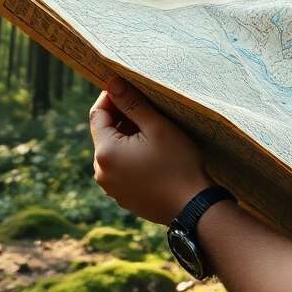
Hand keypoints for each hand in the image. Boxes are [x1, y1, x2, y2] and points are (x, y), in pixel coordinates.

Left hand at [89, 75, 211, 224]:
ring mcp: (111, 188)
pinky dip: (131, 156)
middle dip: (122, 118)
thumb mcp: (157, 126)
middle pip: (104, 133)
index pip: (97, 114)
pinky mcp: (123, 197)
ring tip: (154, 132)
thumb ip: (132, 103)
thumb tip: (113, 83)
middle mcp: (101, 172)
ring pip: (113, 151)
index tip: (129, 88)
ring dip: (127, 137)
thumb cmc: (178, 164)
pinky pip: (121, 169)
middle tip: (148, 109)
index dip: (111, 97)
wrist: (193, 208)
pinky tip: (154, 154)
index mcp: (105, 153)